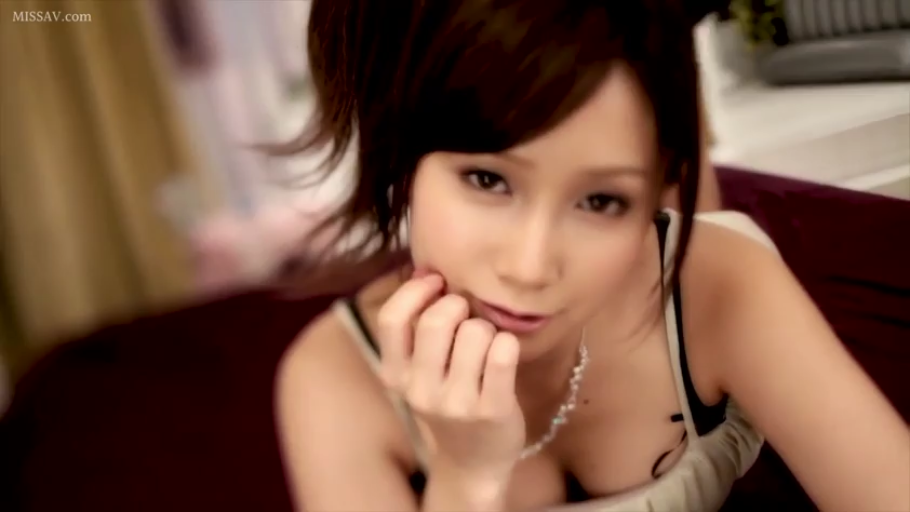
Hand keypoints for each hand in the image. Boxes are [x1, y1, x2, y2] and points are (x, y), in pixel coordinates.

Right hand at [376, 271, 524, 481]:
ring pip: (476, 332)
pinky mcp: (492, 410)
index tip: (436, 283)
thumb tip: (426, 270)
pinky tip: (505, 354)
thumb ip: (417, 327)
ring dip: (487, 329)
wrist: (473, 462)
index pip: (392, 318)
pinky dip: (508, 344)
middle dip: (459, 306)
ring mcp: (456, 403)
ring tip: (487, 347)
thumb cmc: (449, 401)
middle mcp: (420, 390)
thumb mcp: (419, 371)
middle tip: (467, 318)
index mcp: (395, 375)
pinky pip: (503, 352)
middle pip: (438, 319)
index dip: (415, 291)